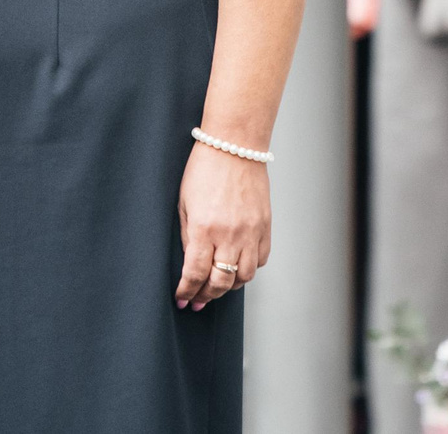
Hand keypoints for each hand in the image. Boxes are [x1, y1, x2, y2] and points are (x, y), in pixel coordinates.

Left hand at [176, 141, 269, 309]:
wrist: (234, 145)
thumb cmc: (204, 168)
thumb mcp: (184, 203)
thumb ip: (188, 236)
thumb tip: (190, 263)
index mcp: (205, 228)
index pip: (196, 274)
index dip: (187, 290)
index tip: (182, 298)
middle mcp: (231, 234)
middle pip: (221, 282)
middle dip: (206, 296)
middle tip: (197, 301)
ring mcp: (251, 232)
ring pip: (244, 277)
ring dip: (228, 286)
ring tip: (217, 287)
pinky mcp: (265, 226)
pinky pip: (260, 260)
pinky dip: (248, 269)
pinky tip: (237, 267)